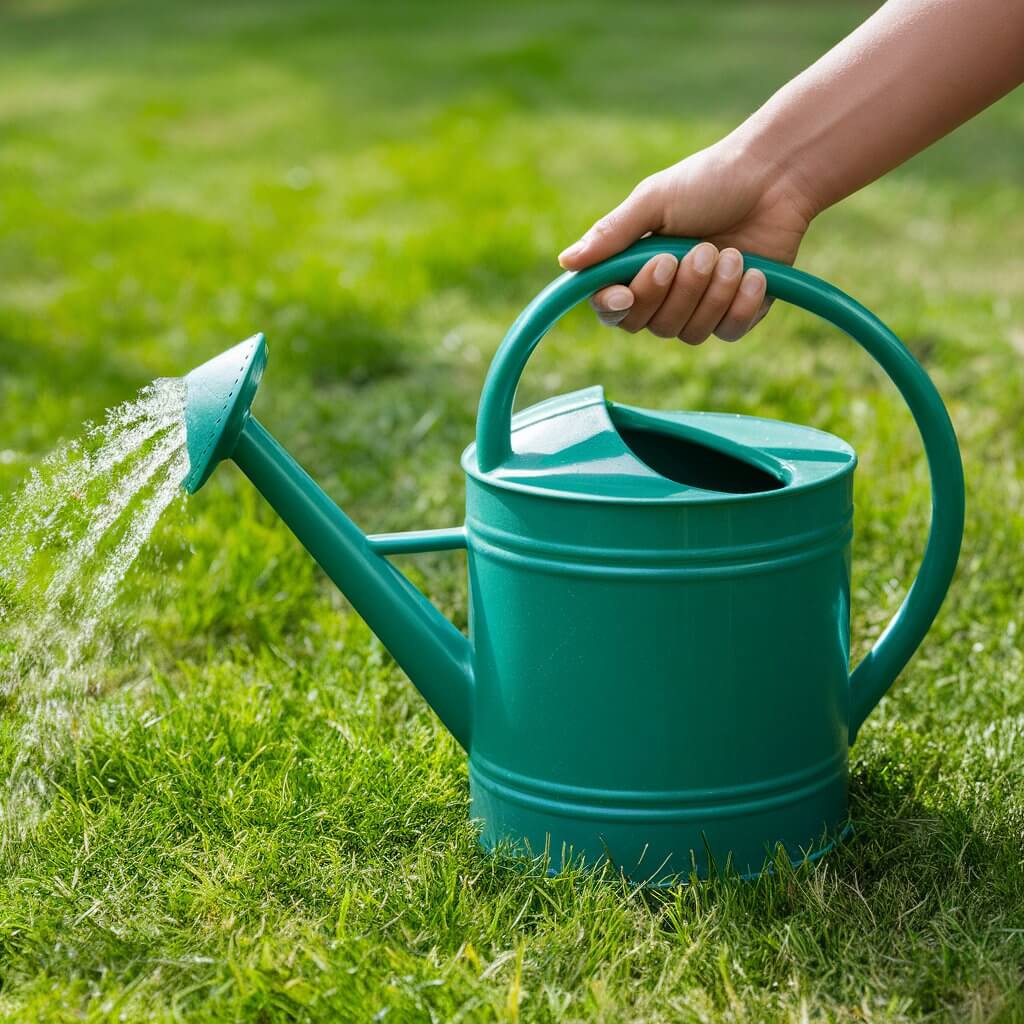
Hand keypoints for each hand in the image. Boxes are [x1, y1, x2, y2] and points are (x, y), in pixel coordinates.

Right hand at [558, 142, 814, 342]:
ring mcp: (700, 306)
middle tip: (699, 250)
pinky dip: (742, 305)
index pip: (611, 308)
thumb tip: (566, 262)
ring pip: (690, 332)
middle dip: (676, 291)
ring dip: (712, 293)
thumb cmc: (710, 181)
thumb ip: (612, 234)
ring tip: (733, 254)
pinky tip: (755, 273)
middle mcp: (664, 293)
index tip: (626, 294)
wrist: (776, 177)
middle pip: (650, 325)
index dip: (616, 307)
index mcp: (635, 266)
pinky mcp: (737, 312)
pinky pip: (729, 332)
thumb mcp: (654, 200)